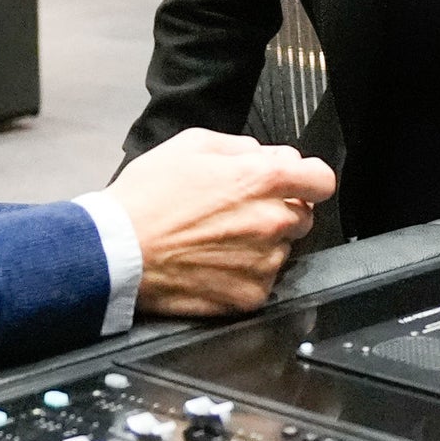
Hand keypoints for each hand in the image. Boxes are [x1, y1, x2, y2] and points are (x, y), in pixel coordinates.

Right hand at [107, 129, 338, 317]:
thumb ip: (240, 146)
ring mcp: (263, 262)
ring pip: (283, 249)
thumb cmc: (146, 199)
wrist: (118, 252)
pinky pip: (263, 280)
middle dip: (279, 209)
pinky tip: (213, 263)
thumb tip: (263, 154)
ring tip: (217, 239)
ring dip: (261, 243)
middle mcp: (271, 221)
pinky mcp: (249, 295)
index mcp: (262, 179)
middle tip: (239, 211)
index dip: (308, 179)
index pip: (321, 179)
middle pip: (303, 215)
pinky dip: (245, 273)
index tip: (297, 183)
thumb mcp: (191, 145)